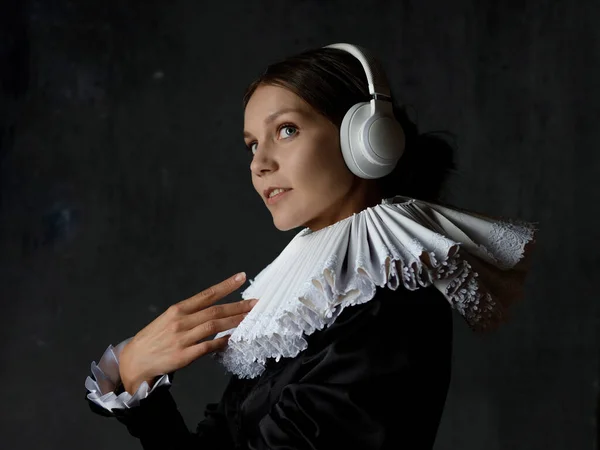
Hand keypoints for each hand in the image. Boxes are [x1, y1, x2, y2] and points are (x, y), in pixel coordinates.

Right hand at [119, 272, 255, 393]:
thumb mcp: (167, 320)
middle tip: (256, 303)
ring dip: (235, 322)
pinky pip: (208, 347)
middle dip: (238, 306)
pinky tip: (233, 339)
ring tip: (250, 319)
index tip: (242, 277)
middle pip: (215, 310)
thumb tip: (213, 311)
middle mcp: (181, 322)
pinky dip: (222, 342)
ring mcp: (182, 339)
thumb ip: (190, 315)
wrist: (133, 362)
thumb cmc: (153, 339)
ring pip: (215, 327)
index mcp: (177, 310)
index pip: (206, 294)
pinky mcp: (183, 356)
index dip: (226, 286)